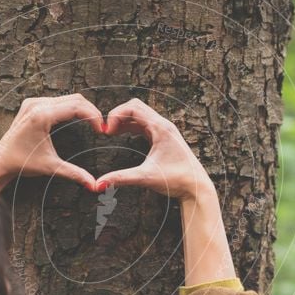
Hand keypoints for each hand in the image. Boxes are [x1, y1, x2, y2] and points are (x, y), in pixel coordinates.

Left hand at [0, 93, 103, 191]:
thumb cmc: (21, 162)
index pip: (76, 107)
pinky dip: (69, 107)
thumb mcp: (51, 167)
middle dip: (90, 111)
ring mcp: (33, 102)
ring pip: (67, 97)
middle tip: (100, 127)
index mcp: (42, 115)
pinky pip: (57, 100)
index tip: (101, 129)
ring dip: (81, 108)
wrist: (0, 160)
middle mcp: (37, 104)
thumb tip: (94, 184)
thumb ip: (74, 173)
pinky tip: (75, 119)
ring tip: (91, 123)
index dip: (93, 116)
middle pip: (74, 99)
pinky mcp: (31, 104)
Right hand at [94, 99, 213, 201]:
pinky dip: (131, 126)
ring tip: (110, 133)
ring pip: (140, 115)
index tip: (106, 131)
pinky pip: (144, 124)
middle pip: (136, 106)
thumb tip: (99, 184)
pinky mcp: (163, 137)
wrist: (195, 187)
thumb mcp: (145, 177)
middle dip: (118, 115)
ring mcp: (164, 130)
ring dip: (123, 120)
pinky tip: (121, 134)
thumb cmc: (176, 180)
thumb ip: (121, 178)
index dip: (116, 115)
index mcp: (161, 128)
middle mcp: (163, 125)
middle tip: (106, 131)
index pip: (133, 107)